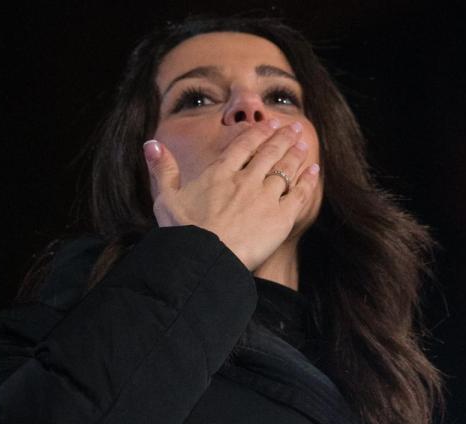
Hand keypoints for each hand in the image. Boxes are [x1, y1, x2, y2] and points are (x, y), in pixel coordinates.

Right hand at [143, 120, 320, 270]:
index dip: (258, 133)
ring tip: (303, 144)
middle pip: (269, 153)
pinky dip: (308, 181)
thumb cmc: (184, 232)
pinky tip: (314, 172)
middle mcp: (245, 180)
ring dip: (296, 155)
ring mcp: (265, 197)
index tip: (269, 124)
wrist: (206, 258)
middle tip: (293, 129)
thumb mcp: (165, 198)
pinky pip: (299, 194)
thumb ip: (162, 169)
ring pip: (285, 170)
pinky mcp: (281, 217)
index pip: (243, 146)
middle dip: (283, 138)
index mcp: (220, 174)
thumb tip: (150, 144)